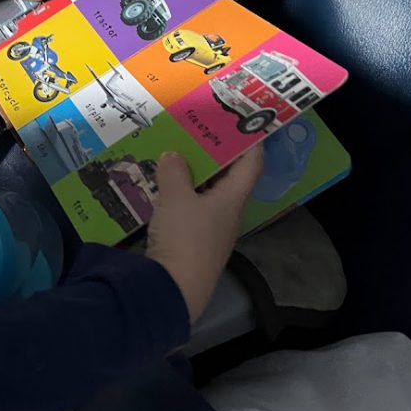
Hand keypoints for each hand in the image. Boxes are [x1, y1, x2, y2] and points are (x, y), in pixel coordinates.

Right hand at [145, 147, 263, 322]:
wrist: (174, 290)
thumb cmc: (185, 238)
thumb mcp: (176, 198)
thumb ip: (175, 171)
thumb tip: (174, 155)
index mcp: (232, 199)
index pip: (251, 163)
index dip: (250, 140)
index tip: (241, 120)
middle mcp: (227, 213)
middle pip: (226, 177)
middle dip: (212, 154)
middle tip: (194, 131)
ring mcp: (210, 230)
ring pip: (205, 194)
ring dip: (192, 175)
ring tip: (172, 154)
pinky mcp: (192, 243)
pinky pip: (189, 210)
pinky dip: (178, 195)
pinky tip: (159, 187)